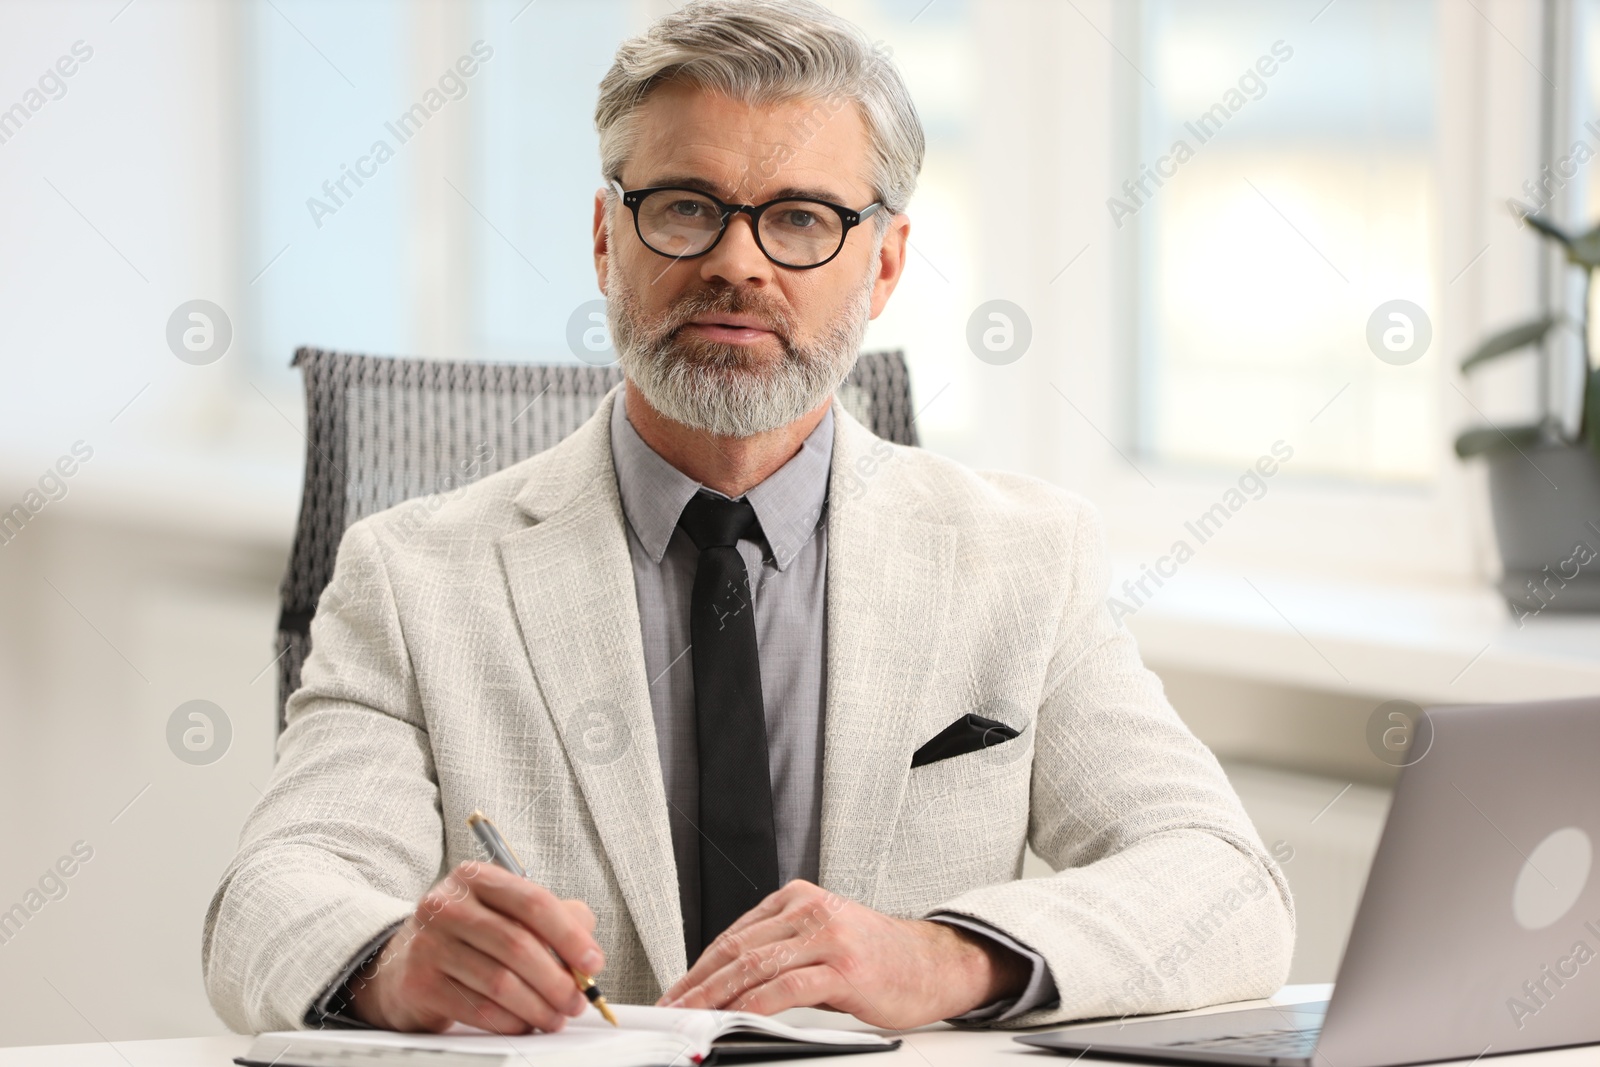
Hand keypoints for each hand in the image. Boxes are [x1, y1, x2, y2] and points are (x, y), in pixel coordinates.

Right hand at [346, 861, 604, 1033]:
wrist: (400, 962)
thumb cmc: (466, 936)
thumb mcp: (506, 913)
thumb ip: (553, 919)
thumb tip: (587, 949)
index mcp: (476, 878)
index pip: (533, 902)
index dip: (569, 935)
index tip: (592, 962)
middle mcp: (448, 905)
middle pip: (518, 945)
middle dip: (557, 980)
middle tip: (576, 1000)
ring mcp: (429, 943)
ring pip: (500, 982)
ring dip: (538, 1007)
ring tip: (555, 1017)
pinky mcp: (419, 983)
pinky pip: (478, 1009)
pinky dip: (510, 1022)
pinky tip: (523, 1023)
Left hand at [656, 880, 1028, 1027]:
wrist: (936, 964)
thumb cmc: (879, 959)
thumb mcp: (823, 943)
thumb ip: (780, 956)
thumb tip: (731, 988)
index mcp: (799, 898)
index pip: (734, 934)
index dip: (699, 966)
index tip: (677, 991)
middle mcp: (810, 909)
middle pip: (737, 948)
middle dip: (697, 983)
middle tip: (671, 1009)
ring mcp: (828, 935)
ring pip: (754, 965)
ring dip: (715, 996)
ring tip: (692, 1018)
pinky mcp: (843, 967)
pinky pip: (786, 987)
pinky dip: (754, 1005)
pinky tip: (735, 1019)